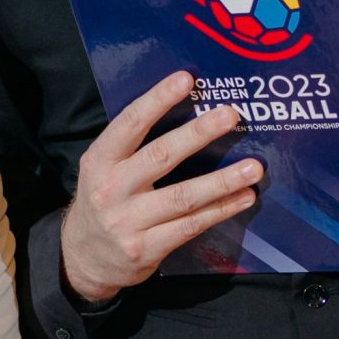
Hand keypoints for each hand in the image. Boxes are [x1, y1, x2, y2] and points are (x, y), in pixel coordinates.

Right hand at [59, 72, 260, 304]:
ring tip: (254, 167)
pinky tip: (244, 197)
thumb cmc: (103, 202)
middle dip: (198, 134)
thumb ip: (134, 147)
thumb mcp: (103, 169)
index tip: (186, 79)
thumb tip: (186, 112)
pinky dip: (221, 210)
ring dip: (222, 180)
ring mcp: (128, 222)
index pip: (129, 124)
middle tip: (229, 115)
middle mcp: (111, 189)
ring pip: (183, 196)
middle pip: (160, 157)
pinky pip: (191, 226)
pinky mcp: (146, 249)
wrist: (84, 258)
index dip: (157, 100)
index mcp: (99, 160)